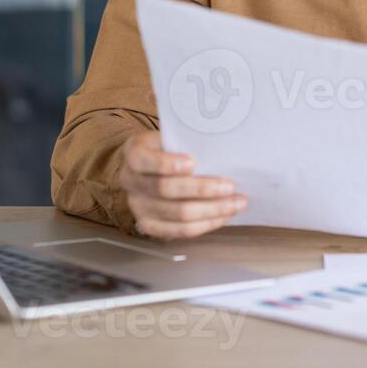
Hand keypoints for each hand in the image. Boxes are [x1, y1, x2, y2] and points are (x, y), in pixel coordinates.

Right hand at [117, 130, 246, 238]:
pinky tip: (223, 215)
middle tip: (229, 186)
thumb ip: (188, 142)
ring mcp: (138, 206)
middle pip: (165, 190)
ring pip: (177, 214)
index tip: (193, 162)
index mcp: (134, 153)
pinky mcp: (150, 226)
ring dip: (212, 210)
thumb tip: (222, 150)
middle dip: (202, 189)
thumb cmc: (169, 149)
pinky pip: (180, 231)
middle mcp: (130, 181)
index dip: (167, 164)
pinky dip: (206, 224)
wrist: (152, 168)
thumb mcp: (172, 136)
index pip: (142, 160)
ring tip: (236, 203)